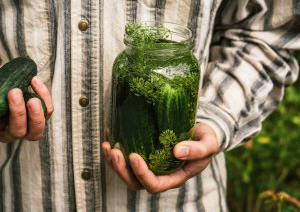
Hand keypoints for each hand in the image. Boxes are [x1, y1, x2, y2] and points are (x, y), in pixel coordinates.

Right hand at [0, 76, 53, 146]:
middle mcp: (9, 134)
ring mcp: (26, 127)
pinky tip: (34, 80)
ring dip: (36, 114)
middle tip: (13, 92)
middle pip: (16, 133)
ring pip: (35, 131)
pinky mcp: (40, 115)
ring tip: (30, 95)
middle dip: (16, 113)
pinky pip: (47, 111)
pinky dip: (44, 97)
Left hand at [101, 123, 217, 192]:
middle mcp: (158, 174)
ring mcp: (149, 165)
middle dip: (121, 169)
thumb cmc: (205, 139)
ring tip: (107, 146)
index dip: (142, 174)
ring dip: (113, 161)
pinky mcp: (143, 153)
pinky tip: (109, 135)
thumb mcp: (208, 143)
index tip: (134, 156)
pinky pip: (124, 158)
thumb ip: (197, 150)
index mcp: (173, 177)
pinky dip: (114, 149)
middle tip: (113, 151)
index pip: (153, 185)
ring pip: (125, 172)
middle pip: (134, 182)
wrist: (200, 131)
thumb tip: (177, 151)